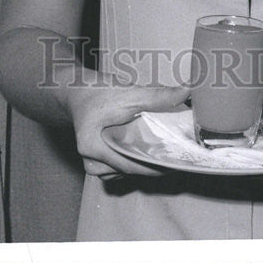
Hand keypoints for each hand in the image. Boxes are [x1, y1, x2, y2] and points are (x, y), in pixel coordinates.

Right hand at [67, 82, 189, 179]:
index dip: (154, 166)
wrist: (76, 91)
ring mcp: (93, 164)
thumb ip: (157, 96)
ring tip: (165, 153)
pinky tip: (149, 151)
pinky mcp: (99, 162)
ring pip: (124, 172)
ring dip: (143, 163)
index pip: (129, 165)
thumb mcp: (127, 92)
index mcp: (92, 148)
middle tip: (176, 156)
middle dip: (152, 164)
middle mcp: (90, 162)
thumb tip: (186, 91)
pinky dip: (135, 160)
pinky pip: (120, 167)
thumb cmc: (98, 92)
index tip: (176, 163)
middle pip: (128, 170)